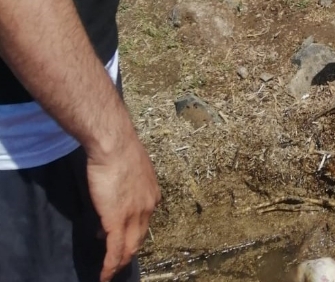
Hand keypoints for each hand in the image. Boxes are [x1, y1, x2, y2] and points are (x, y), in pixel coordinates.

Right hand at [86, 133, 160, 281]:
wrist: (115, 145)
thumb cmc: (119, 150)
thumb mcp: (129, 169)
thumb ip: (125, 184)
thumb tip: (113, 196)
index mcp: (152, 194)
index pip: (144, 220)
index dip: (133, 232)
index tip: (121, 238)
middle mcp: (148, 206)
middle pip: (139, 237)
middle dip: (129, 253)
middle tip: (119, 263)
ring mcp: (134, 214)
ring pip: (128, 247)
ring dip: (119, 263)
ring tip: (110, 273)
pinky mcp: (117, 219)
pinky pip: (114, 249)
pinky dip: (110, 264)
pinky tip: (104, 274)